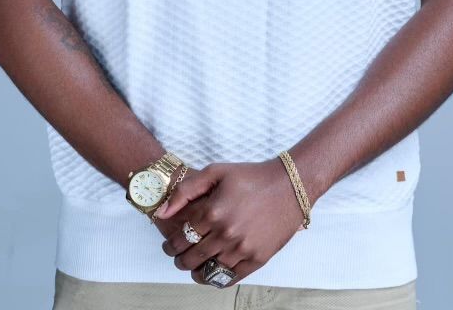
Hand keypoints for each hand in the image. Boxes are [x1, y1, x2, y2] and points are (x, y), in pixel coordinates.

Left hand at [154, 159, 305, 284]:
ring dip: (196, 272)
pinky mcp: (257, 258)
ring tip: (193, 268)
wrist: (289, 186)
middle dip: (180, 260)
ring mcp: (242, 248)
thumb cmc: (252, 176)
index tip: (168, 246)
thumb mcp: (216, 172)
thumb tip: (162, 212)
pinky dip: (216, 280)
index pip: (181, 237)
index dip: (171, 244)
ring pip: (209, 271)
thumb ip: (185, 190)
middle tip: (177, 258)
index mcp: (213, 211)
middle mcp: (226, 233)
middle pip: (192, 257)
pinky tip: (211, 275)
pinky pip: (231, 278)